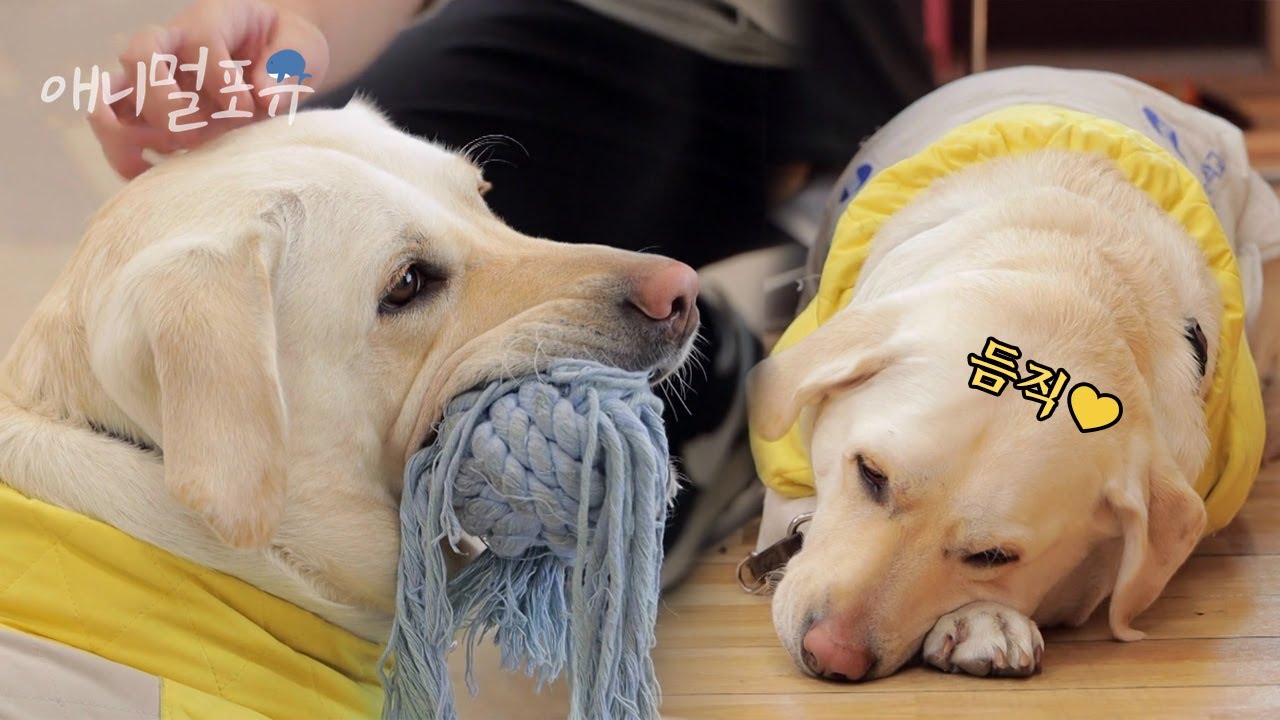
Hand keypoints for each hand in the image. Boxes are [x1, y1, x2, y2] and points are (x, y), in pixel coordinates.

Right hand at [90, 0, 329, 178]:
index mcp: (213, 18)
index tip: (248, 109)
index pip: (200, 41)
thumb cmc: (286, 49)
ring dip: (123, 130)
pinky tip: (148, 175)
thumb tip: (264, 99)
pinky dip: (125, 152)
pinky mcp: (153, 109)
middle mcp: (174, 42)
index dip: (220, 78)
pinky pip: (119, 126)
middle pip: (140, 55)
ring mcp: (158, 76)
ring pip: (113, 92)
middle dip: (161, 99)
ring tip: (146, 166)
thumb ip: (284, 70)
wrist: (276, 55)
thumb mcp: (300, 51)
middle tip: (193, 135)